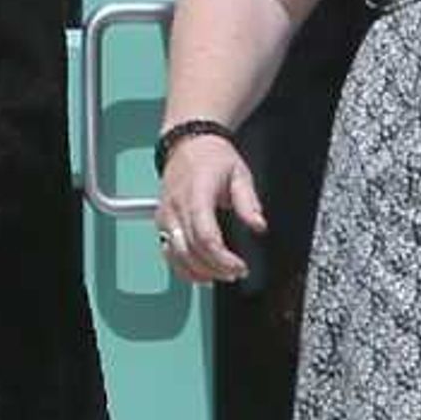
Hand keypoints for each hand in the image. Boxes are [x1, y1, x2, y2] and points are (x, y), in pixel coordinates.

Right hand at [157, 131, 263, 284]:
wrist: (187, 143)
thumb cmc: (211, 156)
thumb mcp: (239, 174)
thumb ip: (249, 202)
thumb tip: (258, 225)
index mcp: (197, 194)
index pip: (205, 236)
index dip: (223, 258)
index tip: (240, 266)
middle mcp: (176, 207)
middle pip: (191, 250)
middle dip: (215, 268)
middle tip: (235, 273)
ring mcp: (165, 216)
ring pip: (177, 255)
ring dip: (198, 272)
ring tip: (221, 276)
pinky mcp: (161, 222)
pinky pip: (168, 252)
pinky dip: (182, 268)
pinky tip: (200, 274)